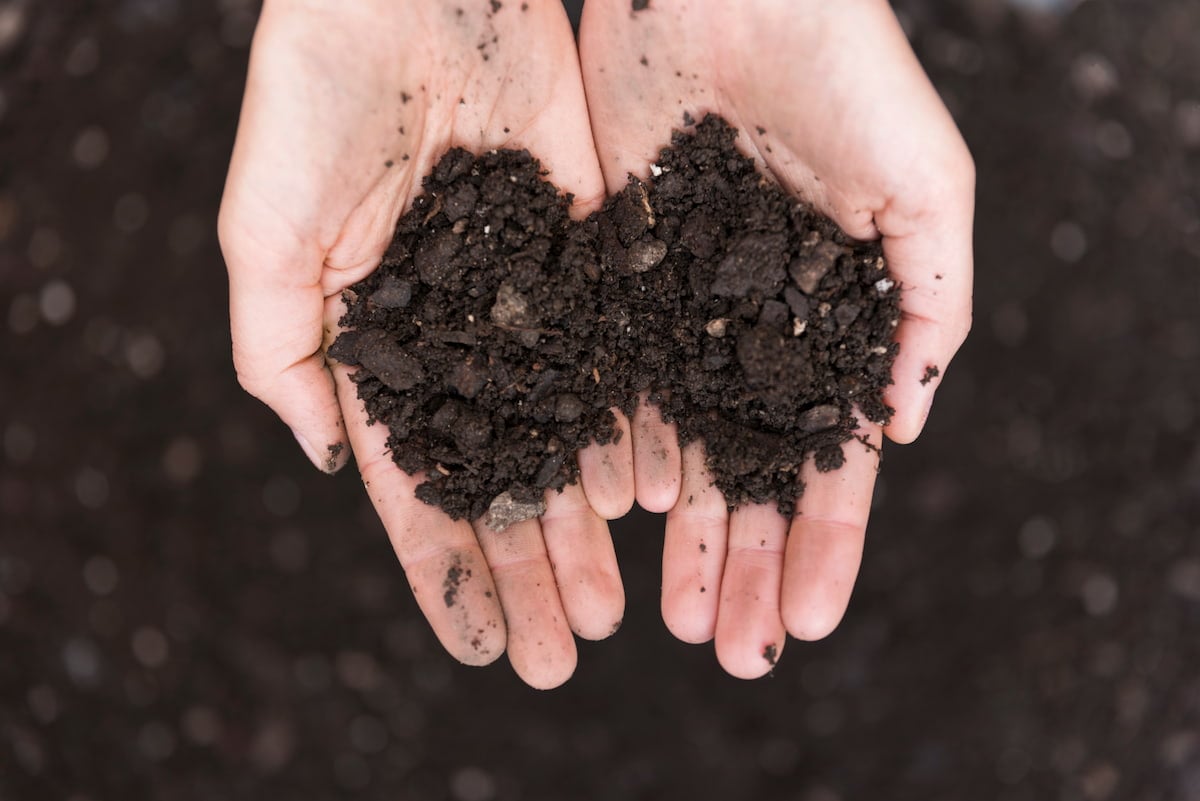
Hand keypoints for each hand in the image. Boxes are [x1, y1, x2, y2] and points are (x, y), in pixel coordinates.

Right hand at [219, 0, 632, 687]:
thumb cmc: (314, 95)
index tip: (482, 645)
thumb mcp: (265, 232)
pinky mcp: (589, 255)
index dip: (446, 567)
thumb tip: (327, 460)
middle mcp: (460, 337)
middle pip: (501, 476)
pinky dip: (634, 431)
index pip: (414, 484)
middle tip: (568, 652)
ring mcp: (529, 301)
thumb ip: (282, 352)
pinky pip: (617, 359)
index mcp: (378, 343)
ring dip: (586, 526)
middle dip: (530, 567)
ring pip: (565, 435)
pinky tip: (652, 502)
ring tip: (616, 606)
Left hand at [579, 0, 973, 676]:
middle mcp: (757, 334)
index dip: (824, 545)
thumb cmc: (850, 74)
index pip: (830, 462)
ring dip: (680, 537)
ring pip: (680, 447)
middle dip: (744, 566)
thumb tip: (903, 428)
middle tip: (730, 654)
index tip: (807, 624)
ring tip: (670, 616)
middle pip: (749, 475)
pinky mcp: (619, 278)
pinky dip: (619, 449)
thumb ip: (931, 308)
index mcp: (835, 325)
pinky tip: (618, 515)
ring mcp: (685, 312)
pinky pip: (615, 380)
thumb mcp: (927, 190)